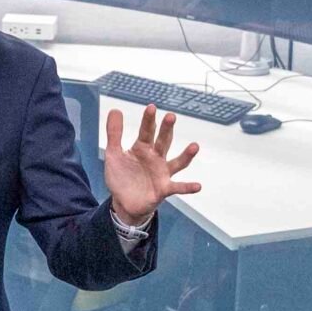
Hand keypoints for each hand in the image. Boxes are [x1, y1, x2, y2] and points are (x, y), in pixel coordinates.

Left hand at [101, 104, 202, 225]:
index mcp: (143, 148)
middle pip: (163, 141)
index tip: (151, 107)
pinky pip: (178, 187)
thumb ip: (114, 134)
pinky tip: (198, 186)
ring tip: (194, 146)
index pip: (147, 131)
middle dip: (167, 129)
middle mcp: (156, 158)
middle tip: (171, 116)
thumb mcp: (113, 154)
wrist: (124, 202)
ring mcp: (162, 173)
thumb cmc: (122, 177)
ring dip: (186, 155)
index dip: (149, 120)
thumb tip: (115, 110)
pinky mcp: (164, 189)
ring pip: (177, 162)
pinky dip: (188, 187)